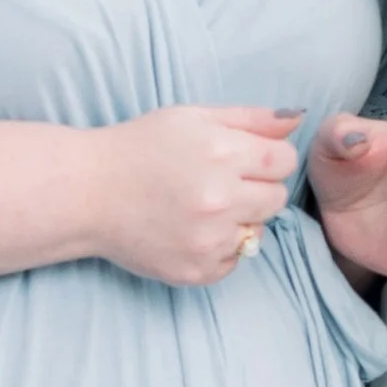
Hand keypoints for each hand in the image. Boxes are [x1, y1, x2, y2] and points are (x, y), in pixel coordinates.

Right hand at [86, 107, 300, 286]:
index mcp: (223, 153)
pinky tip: (191, 229)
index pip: (285, 162)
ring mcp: (208, 239)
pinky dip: (220, 248)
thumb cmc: (141, 147)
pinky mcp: (195, 270)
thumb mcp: (194, 117)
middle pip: (277, 199)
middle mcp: (219, 199)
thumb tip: (298, 119)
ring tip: (202, 207)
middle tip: (222, 184)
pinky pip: (234, 261)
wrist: (88, 192)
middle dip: (257, 189)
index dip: (268, 159)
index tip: (245, 160)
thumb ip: (252, 118)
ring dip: (239, 219)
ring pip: (258, 231)